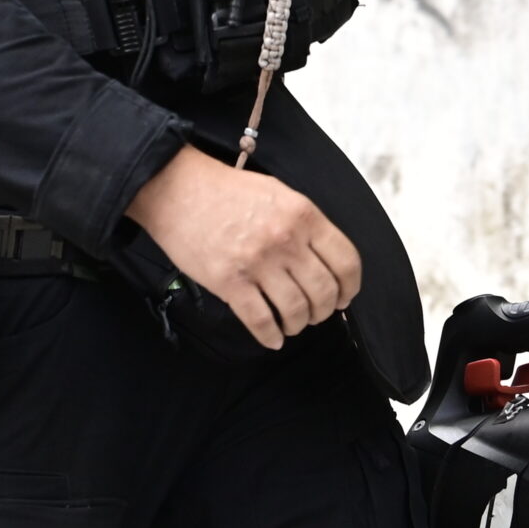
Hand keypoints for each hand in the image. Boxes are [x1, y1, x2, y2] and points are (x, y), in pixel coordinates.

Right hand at [125, 147, 361, 349]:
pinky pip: (260, 321)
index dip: (350, 287)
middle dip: (325, 310)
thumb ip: (305, 223)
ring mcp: (257, 263)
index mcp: (303, 215)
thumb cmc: (227, 190)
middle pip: (324, 292)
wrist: (178, 190)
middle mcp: (285, 240)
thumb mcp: (279, 193)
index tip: (345, 297)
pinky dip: (271, 336)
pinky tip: (272, 337)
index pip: (346, 261)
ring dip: (298, 324)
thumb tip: (326, 259)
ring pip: (296, 310)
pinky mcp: (229, 282)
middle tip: (316, 313)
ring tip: (292, 323)